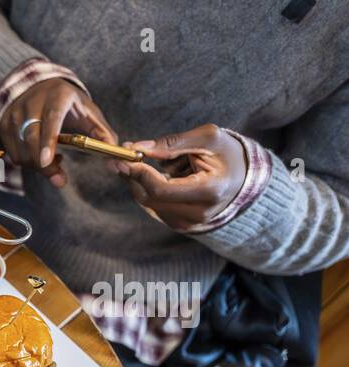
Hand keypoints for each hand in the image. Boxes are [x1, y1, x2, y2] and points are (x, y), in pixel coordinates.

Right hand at [0, 77, 116, 187]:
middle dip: (44, 164)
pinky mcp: (4, 126)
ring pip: (22, 150)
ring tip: (54, 159)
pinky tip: (41, 155)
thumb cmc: (68, 103)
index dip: (49, 140)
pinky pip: (14, 154)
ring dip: (38, 165)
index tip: (49, 160)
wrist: (39, 87)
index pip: (51, 118)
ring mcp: (14, 114)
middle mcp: (32, 102)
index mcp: (57, 95)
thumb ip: (102, 132)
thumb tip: (112, 153)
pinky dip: (29, 163)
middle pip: (32, 138)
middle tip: (60, 180)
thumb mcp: (87, 111)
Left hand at [110, 124, 246, 229]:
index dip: (138, 173)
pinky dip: (153, 189)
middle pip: (149, 198)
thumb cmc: (228, 154)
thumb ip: (171, 144)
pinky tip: (171, 176)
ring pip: (149, 203)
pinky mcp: (181, 225)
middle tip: (124, 156)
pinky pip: (155, 206)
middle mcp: (198, 213)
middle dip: (134, 176)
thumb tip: (137, 148)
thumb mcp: (208, 138)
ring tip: (171, 164)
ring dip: (146, 181)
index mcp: (209, 191)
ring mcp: (189, 223)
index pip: (160, 189)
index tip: (122, 157)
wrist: (244, 179)